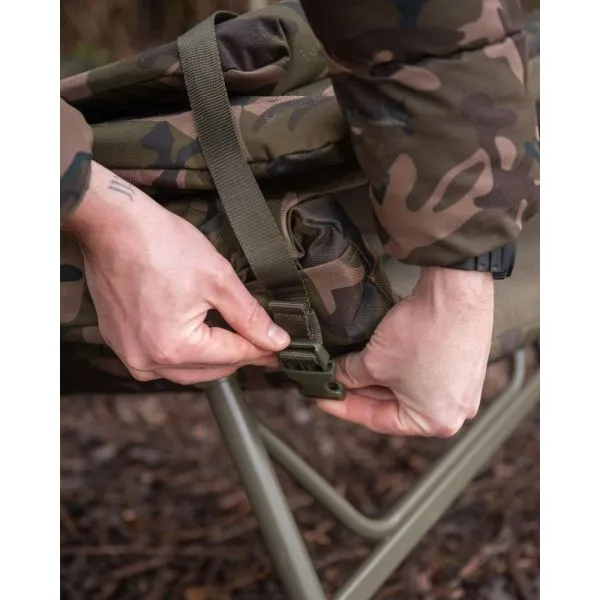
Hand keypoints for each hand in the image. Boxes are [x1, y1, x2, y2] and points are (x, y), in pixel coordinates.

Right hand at [63, 161, 290, 383]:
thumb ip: (249, 316)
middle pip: (210, 370)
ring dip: (212, 358)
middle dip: (239, 356)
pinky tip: (200, 337)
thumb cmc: (160, 245)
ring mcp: (129, 354)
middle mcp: (148, 360)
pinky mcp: (120, 342)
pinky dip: (185, 353)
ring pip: (186, 370)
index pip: (233, 356)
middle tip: (264, 345)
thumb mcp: (218, 279)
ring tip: (236, 341)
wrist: (112, 226)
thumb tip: (275, 340)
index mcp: (174, 348)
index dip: (262, 351)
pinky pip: (161, 361)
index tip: (280, 349)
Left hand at [318, 267, 493, 436]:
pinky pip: (422, 370)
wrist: (457, 291)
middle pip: (394, 404)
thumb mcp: (374, 362)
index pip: (379, 419)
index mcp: (436, 422)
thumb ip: (350, 375)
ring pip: (407, 386)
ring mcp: (462, 385)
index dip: (345, 407)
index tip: (325, 398)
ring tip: (349, 366)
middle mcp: (455, 410)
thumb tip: (336, 377)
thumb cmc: (425, 332)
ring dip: (378, 377)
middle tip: (333, 381)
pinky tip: (376, 354)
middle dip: (361, 390)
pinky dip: (398, 364)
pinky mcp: (462, 361)